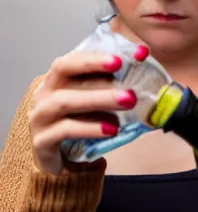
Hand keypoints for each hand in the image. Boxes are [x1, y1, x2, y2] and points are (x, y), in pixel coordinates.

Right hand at [29, 47, 147, 174]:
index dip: (103, 52)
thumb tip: (143, 65)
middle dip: (95, 65)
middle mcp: (46, 91)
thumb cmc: (80, 119)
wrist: (58, 159)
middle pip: (64, 69)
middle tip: (123, 66)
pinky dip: (90, 127)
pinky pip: (66, 130)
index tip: (136, 52)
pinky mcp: (42, 141)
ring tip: (129, 100)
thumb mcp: (95, 97)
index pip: (78, 55)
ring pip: (65, 101)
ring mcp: (40, 116)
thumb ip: (112, 81)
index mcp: (59, 76)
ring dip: (99, 98)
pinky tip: (112, 129)